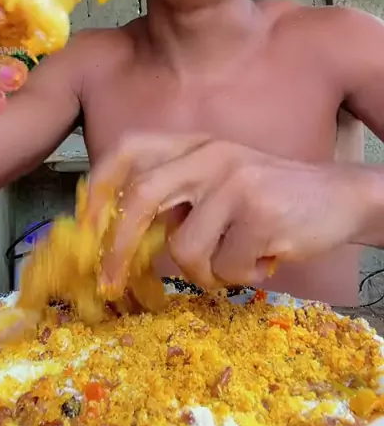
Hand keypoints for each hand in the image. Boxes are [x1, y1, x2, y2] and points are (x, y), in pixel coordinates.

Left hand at [86, 133, 367, 292]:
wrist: (341, 197)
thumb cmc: (271, 195)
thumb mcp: (220, 180)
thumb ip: (178, 196)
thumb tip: (121, 236)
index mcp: (196, 142)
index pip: (130, 147)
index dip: (100, 183)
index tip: (84, 224)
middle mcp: (211, 154)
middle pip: (142, 197)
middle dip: (118, 247)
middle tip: (110, 283)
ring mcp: (235, 182)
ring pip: (184, 249)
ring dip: (206, 272)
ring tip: (236, 260)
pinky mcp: (260, 215)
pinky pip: (225, 268)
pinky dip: (241, 276)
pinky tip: (264, 258)